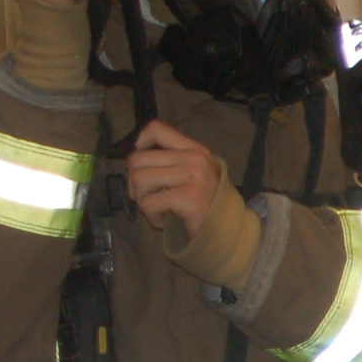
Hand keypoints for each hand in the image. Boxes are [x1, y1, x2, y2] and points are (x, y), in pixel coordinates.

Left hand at [128, 118, 228, 242]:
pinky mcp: (189, 197)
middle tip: (148, 197)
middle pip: (137, 159)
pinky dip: (151, 216)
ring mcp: (194, 176)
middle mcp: (195, 158)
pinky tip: (163, 221)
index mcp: (194, 150)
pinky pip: (149, 202)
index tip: (142, 165)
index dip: (139, 144)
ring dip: (141, 200)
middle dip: (134, 183)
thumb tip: (134, 161)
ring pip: (139, 179)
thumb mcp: (193, 175)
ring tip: (156, 209)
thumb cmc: (205, 207)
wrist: (228, 233)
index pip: (156, 129)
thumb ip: (171, 163)